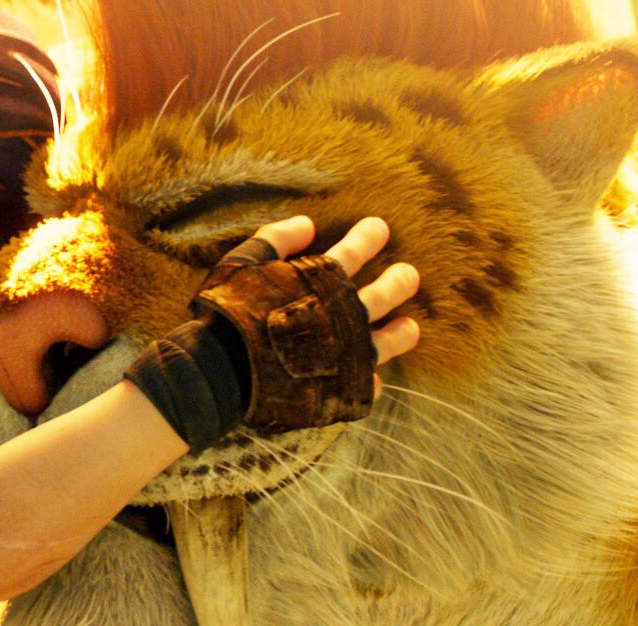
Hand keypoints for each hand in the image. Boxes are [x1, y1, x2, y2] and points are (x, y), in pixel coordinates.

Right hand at [236, 215, 421, 400]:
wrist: (225, 370)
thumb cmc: (231, 312)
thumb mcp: (244, 262)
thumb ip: (276, 239)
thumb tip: (308, 222)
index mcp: (323, 283)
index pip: (353, 253)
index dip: (367, 238)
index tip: (380, 227)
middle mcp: (343, 318)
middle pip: (382, 297)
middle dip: (397, 283)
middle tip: (410, 275)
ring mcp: (346, 356)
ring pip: (384, 344)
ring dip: (399, 336)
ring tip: (411, 329)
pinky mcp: (339, 390)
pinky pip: (362, 389)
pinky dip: (368, 384)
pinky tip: (374, 382)